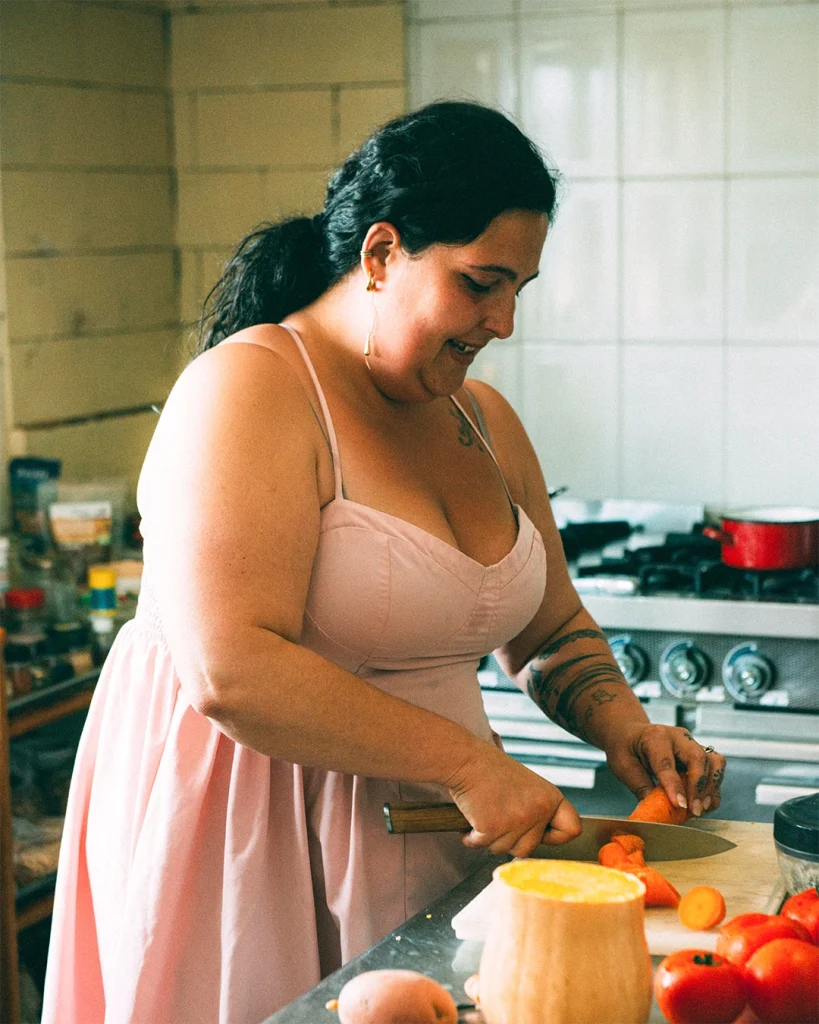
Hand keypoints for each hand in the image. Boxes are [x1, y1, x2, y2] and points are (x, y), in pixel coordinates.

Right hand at [444, 739, 581, 856]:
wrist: (466, 759)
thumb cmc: (493, 771)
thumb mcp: (530, 786)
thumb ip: (540, 810)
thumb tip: (543, 839)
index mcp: (551, 798)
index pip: (572, 830)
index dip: (554, 836)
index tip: (537, 830)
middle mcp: (538, 811)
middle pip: (529, 849)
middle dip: (510, 839)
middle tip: (499, 815)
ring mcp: (515, 821)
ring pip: (504, 850)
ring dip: (491, 838)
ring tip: (485, 813)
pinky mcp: (491, 828)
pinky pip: (482, 846)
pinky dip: (472, 838)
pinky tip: (472, 819)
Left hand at [605, 722, 726, 816]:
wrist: (630, 733)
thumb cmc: (625, 747)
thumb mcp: (623, 765)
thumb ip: (640, 787)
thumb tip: (656, 812)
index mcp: (655, 737)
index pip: (667, 763)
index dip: (674, 786)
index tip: (680, 805)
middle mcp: (678, 737)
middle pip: (698, 758)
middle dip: (699, 787)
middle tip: (694, 810)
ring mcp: (692, 744)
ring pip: (714, 762)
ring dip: (711, 788)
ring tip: (701, 808)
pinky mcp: (700, 753)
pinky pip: (716, 769)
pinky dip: (713, 789)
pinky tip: (703, 804)